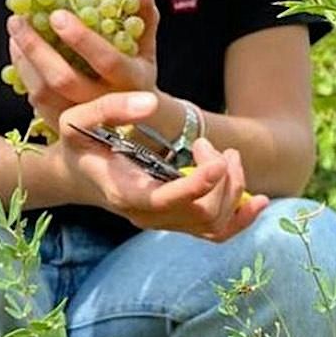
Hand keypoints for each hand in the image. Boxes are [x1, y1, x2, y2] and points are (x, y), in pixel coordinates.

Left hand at [7, 0, 158, 136]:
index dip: (82, 39)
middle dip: (37, 49)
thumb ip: (145, 20)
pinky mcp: (62, 124)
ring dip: (25, 59)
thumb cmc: (138, 81)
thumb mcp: (147, 52)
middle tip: (18, 20)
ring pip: (44, 92)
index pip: (107, 60)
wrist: (134, 127)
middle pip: (64, 79)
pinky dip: (23, 73)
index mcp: (131, 81)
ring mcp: (82, 118)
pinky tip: (17, 50)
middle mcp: (105, 102)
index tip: (57, 15)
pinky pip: (36, 101)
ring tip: (15, 30)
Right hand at [57, 92, 268, 241]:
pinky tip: (259, 201)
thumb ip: (111, 109)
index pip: (168, 201)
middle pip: (201, 213)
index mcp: (126, 193)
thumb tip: (151, 103)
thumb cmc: (79, 144)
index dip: (198, 185)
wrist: (76, 174)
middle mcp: (147, 217)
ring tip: (229, 156)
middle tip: (211, 146)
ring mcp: (163, 224)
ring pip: (214, 225)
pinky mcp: (177, 223)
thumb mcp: (80, 118)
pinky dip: (241, 219)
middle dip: (220, 177)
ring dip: (234, 190)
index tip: (216, 158)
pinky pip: (215, 234)